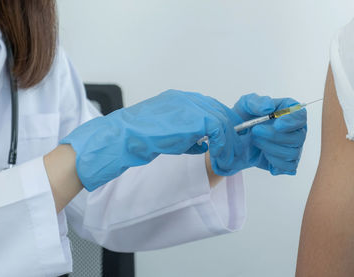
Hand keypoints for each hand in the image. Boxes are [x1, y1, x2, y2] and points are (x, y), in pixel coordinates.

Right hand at [61, 89, 243, 190]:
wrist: (120, 139)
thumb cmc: (135, 139)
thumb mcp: (165, 135)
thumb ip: (185, 136)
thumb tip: (202, 143)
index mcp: (179, 100)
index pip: (211, 109)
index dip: (222, 128)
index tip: (226, 146)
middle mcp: (186, 99)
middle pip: (221, 112)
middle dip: (230, 135)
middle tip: (232, 154)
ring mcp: (190, 106)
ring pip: (224, 120)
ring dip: (229, 142)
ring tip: (228, 160)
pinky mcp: (193, 118)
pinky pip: (219, 128)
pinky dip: (223, 144)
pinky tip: (220, 158)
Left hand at [209, 93, 306, 175]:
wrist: (236, 138)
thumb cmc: (244, 117)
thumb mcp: (246, 104)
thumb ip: (257, 102)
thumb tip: (269, 107)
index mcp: (290, 111)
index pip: (301, 116)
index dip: (292, 121)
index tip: (277, 125)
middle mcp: (296, 129)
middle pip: (299, 137)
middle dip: (275, 136)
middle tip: (255, 131)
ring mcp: (294, 147)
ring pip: (292, 153)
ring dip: (270, 148)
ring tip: (256, 141)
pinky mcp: (288, 162)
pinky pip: (288, 167)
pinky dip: (274, 162)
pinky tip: (263, 154)